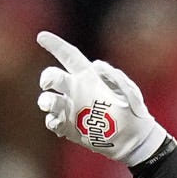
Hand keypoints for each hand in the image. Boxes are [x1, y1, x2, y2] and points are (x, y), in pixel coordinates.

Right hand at [36, 31, 166, 164]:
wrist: (134, 140)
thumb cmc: (133, 112)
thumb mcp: (129, 93)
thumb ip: (115, 78)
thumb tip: (97, 65)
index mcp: (88, 77)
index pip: (69, 56)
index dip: (55, 45)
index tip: (42, 37)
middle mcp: (75, 90)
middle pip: (53, 77)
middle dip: (47, 77)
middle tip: (48, 83)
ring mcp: (70, 108)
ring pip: (49, 100)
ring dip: (46, 100)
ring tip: (49, 104)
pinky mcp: (69, 127)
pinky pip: (53, 121)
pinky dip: (51, 121)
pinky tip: (57, 122)